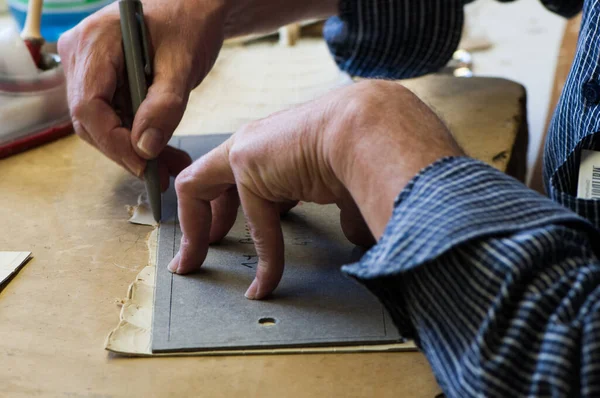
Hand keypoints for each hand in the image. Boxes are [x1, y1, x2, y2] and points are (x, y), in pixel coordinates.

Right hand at [57, 0, 337, 186]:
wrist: (192, 10)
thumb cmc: (188, 25)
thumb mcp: (182, 66)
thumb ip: (164, 107)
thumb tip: (145, 149)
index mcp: (95, 43)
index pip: (89, 108)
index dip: (114, 143)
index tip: (143, 166)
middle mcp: (81, 54)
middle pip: (91, 120)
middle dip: (126, 152)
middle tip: (161, 175)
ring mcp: (86, 66)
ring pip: (100, 122)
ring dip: (133, 149)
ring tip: (169, 166)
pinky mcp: (100, 77)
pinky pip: (110, 114)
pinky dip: (135, 135)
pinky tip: (161, 150)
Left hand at [168, 80, 462, 298]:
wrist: (375, 130)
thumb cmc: (371, 155)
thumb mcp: (352, 190)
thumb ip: (347, 211)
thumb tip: (358, 235)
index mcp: (284, 150)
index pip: (253, 182)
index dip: (242, 211)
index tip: (235, 237)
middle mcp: (261, 145)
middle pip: (216, 181)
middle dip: (207, 218)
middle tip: (202, 249)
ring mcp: (248, 149)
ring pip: (199, 186)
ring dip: (194, 229)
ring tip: (189, 261)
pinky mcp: (244, 159)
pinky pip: (223, 207)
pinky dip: (226, 242)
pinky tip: (251, 280)